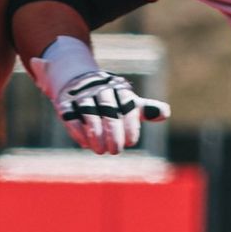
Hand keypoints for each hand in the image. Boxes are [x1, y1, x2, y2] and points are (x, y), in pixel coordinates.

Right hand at [53, 69, 167, 154]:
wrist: (76, 80)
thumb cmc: (109, 97)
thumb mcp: (127, 101)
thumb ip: (144, 109)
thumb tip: (165, 113)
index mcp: (118, 89)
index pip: (127, 106)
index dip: (130, 125)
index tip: (131, 142)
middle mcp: (100, 89)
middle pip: (109, 111)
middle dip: (113, 132)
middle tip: (116, 151)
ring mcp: (81, 95)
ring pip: (89, 114)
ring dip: (96, 134)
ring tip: (101, 151)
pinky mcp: (65, 102)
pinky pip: (71, 116)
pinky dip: (78, 131)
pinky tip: (85, 144)